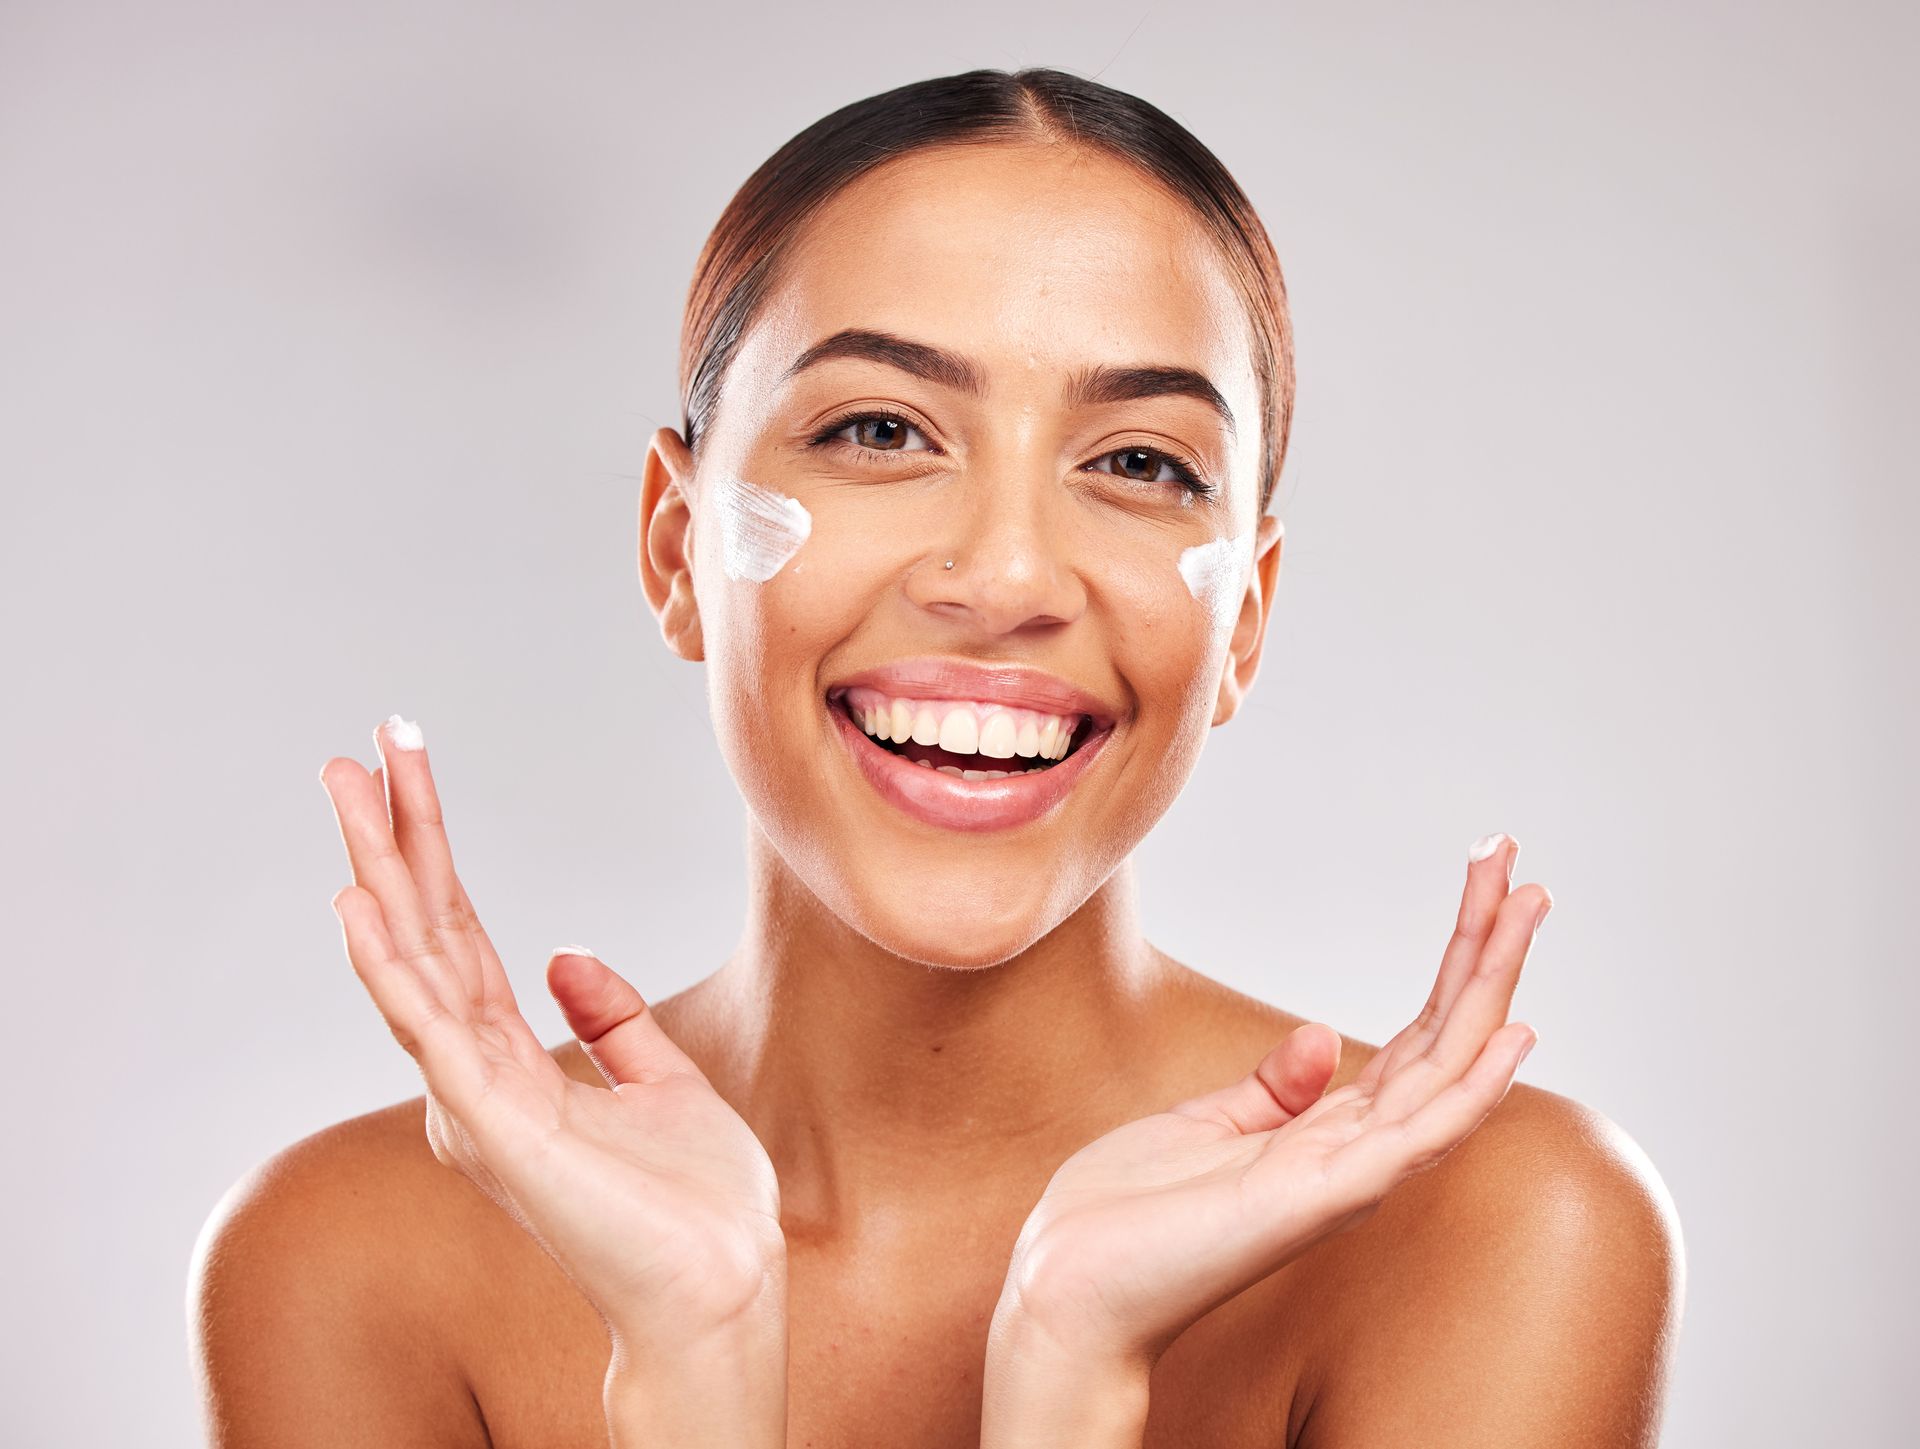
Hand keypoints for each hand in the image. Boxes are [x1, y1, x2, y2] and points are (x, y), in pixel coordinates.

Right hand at [317, 717, 785, 1349]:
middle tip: (354, 753)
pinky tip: (359, 907)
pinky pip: (433, 1031)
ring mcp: (478, 1099)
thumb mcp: (660, 1079)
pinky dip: (392, 968)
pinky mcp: (496, 1125)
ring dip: (379, 874)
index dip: (432, 853)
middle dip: (391, 839)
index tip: (406, 773)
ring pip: (415, 963)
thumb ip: (607, 1018)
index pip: (459, 935)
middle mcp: (477, 1074)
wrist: (722, 1283)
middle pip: (424, 933)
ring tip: (348, 792)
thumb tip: (565, 955)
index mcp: (513, 1060)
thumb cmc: (693, 1202)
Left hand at [992, 834, 1547, 1369]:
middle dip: (1485, 949)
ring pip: (1446, 1066)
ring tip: (1529, 906)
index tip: (1483, 881)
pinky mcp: (1321, 1195)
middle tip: (1523, 866)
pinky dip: (1473, 1087)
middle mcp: (1354, 1152)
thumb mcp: (1202, 1126)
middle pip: (1445, 1036)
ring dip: (1492, 985)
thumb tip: (1326, 1036)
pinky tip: (1514, 1033)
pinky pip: (1416, 1135)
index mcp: (1326, 1133)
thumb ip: (1272, 1089)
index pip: (1417, 1035)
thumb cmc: (1127, 1219)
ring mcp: (1345, 1175)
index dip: (1455, 961)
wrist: (1069, 1288)